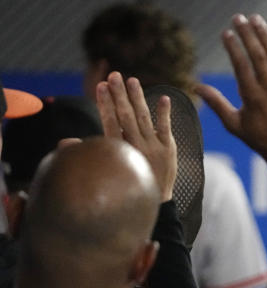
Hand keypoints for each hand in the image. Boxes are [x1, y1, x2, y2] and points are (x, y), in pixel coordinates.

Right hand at [97, 71, 175, 200]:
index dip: (105, 104)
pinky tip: (164, 98)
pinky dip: (165, 113)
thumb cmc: (126, 184)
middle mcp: (136, 147)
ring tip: (132, 80)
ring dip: (138, 97)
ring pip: (144, 118)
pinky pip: (166, 128)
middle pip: (126, 116)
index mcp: (119, 151)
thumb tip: (65, 143)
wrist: (155, 201)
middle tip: (114, 75)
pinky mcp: (169, 149)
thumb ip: (87, 154)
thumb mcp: (104, 171)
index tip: (100, 87)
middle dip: (119, 94)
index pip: (110, 123)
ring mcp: (154, 147)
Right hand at [196, 14, 266, 163]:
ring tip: (255, 19)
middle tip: (238, 18)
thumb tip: (195, 86)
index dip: (233, 47)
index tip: (226, 33)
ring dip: (265, 34)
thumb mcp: (234, 125)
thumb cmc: (260, 139)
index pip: (241, 65)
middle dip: (247, 34)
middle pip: (257, 55)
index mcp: (252, 97)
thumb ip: (216, 103)